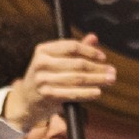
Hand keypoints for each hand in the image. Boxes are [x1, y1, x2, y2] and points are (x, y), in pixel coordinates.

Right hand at [0, 34, 114, 132]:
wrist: (25, 100)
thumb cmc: (45, 77)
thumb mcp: (55, 61)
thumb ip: (74, 50)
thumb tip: (94, 38)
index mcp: (43, 50)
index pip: (72, 46)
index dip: (90, 51)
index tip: (103, 57)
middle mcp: (41, 63)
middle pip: (77, 64)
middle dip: (98, 68)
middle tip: (112, 71)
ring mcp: (43, 80)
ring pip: (77, 79)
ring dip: (97, 80)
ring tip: (109, 80)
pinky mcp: (47, 95)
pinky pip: (72, 94)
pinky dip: (87, 93)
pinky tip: (98, 92)